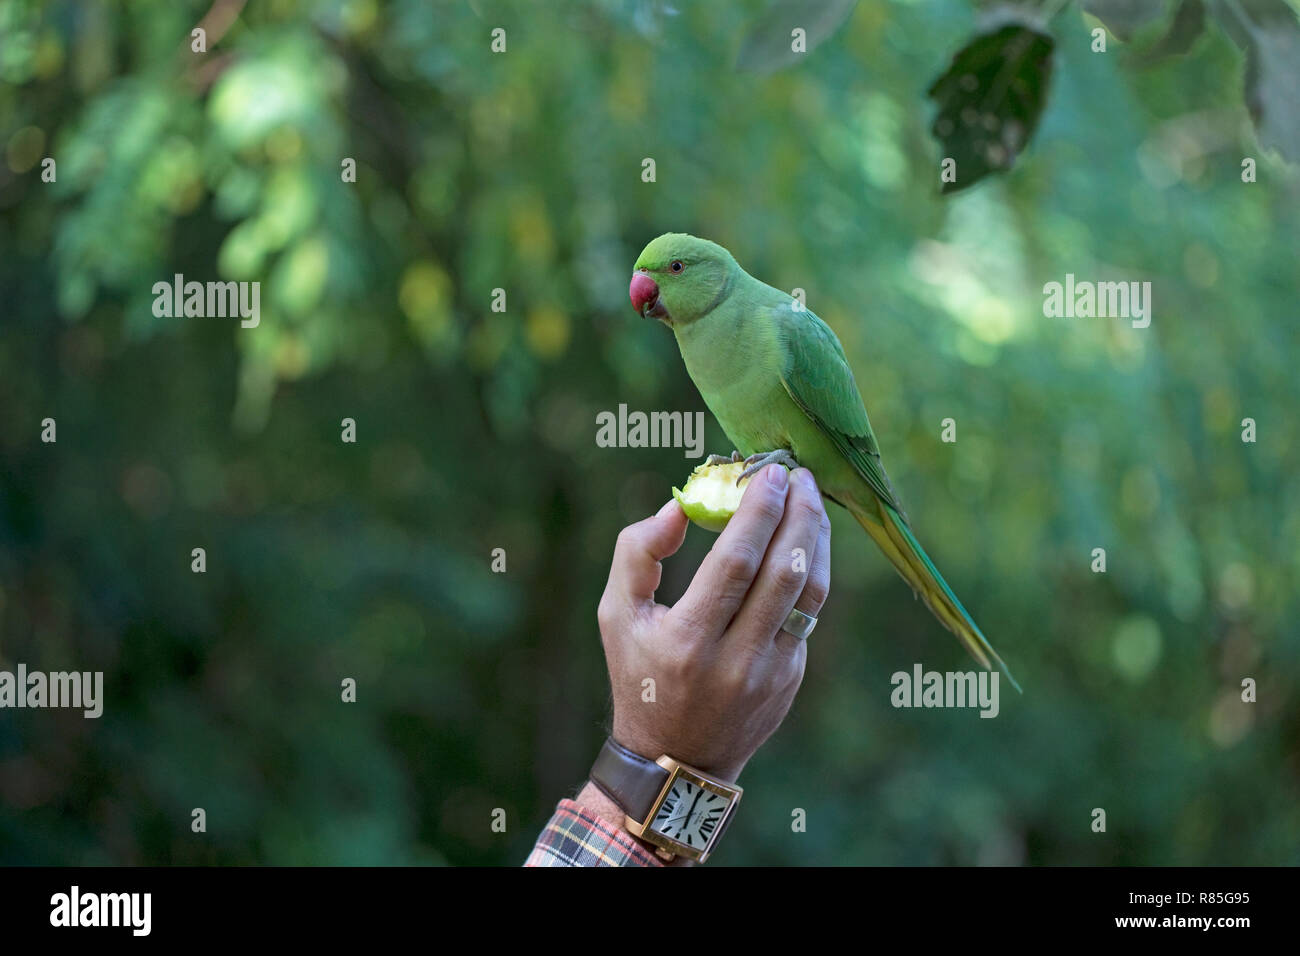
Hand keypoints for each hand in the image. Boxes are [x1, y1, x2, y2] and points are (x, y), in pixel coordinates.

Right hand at [594, 464, 830, 783]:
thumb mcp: (615, 616)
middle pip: (784, 572)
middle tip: (798, 475)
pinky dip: (811, 571)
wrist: (676, 758)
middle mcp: (735, 659)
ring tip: (811, 499)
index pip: (737, 562)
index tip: (769, 474)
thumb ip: (637, 553)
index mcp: (687, 640)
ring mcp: (771, 672)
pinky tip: (805, 541)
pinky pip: (809, 614)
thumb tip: (680, 507)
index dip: (759, 513)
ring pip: (810, 593)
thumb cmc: (639, 674)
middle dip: (798, 514)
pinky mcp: (792, 678)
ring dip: (816, 539)